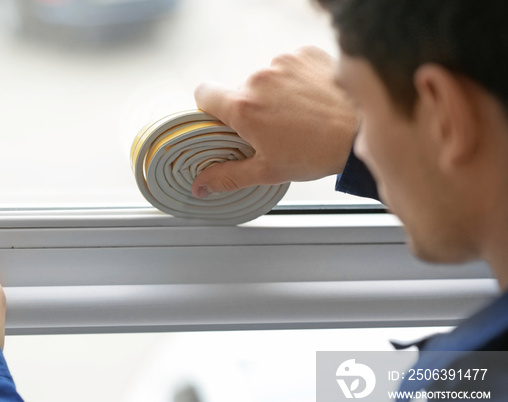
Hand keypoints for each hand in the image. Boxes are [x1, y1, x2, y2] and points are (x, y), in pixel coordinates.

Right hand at [192, 46, 358, 197]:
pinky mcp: (304, 54)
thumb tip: (200, 186)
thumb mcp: (267, 171)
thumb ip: (227, 176)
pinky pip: (288, 66)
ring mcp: (283, 64)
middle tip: (273, 130)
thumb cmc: (318, 152)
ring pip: (265, 78)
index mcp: (244, 108)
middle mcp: (259, 79)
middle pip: (240, 91)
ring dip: (274, 94)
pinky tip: (310, 100)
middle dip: (251, 108)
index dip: (210, 108)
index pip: (204, 94)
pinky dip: (294, 81)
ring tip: (297, 116)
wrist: (361, 130)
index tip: (223, 120)